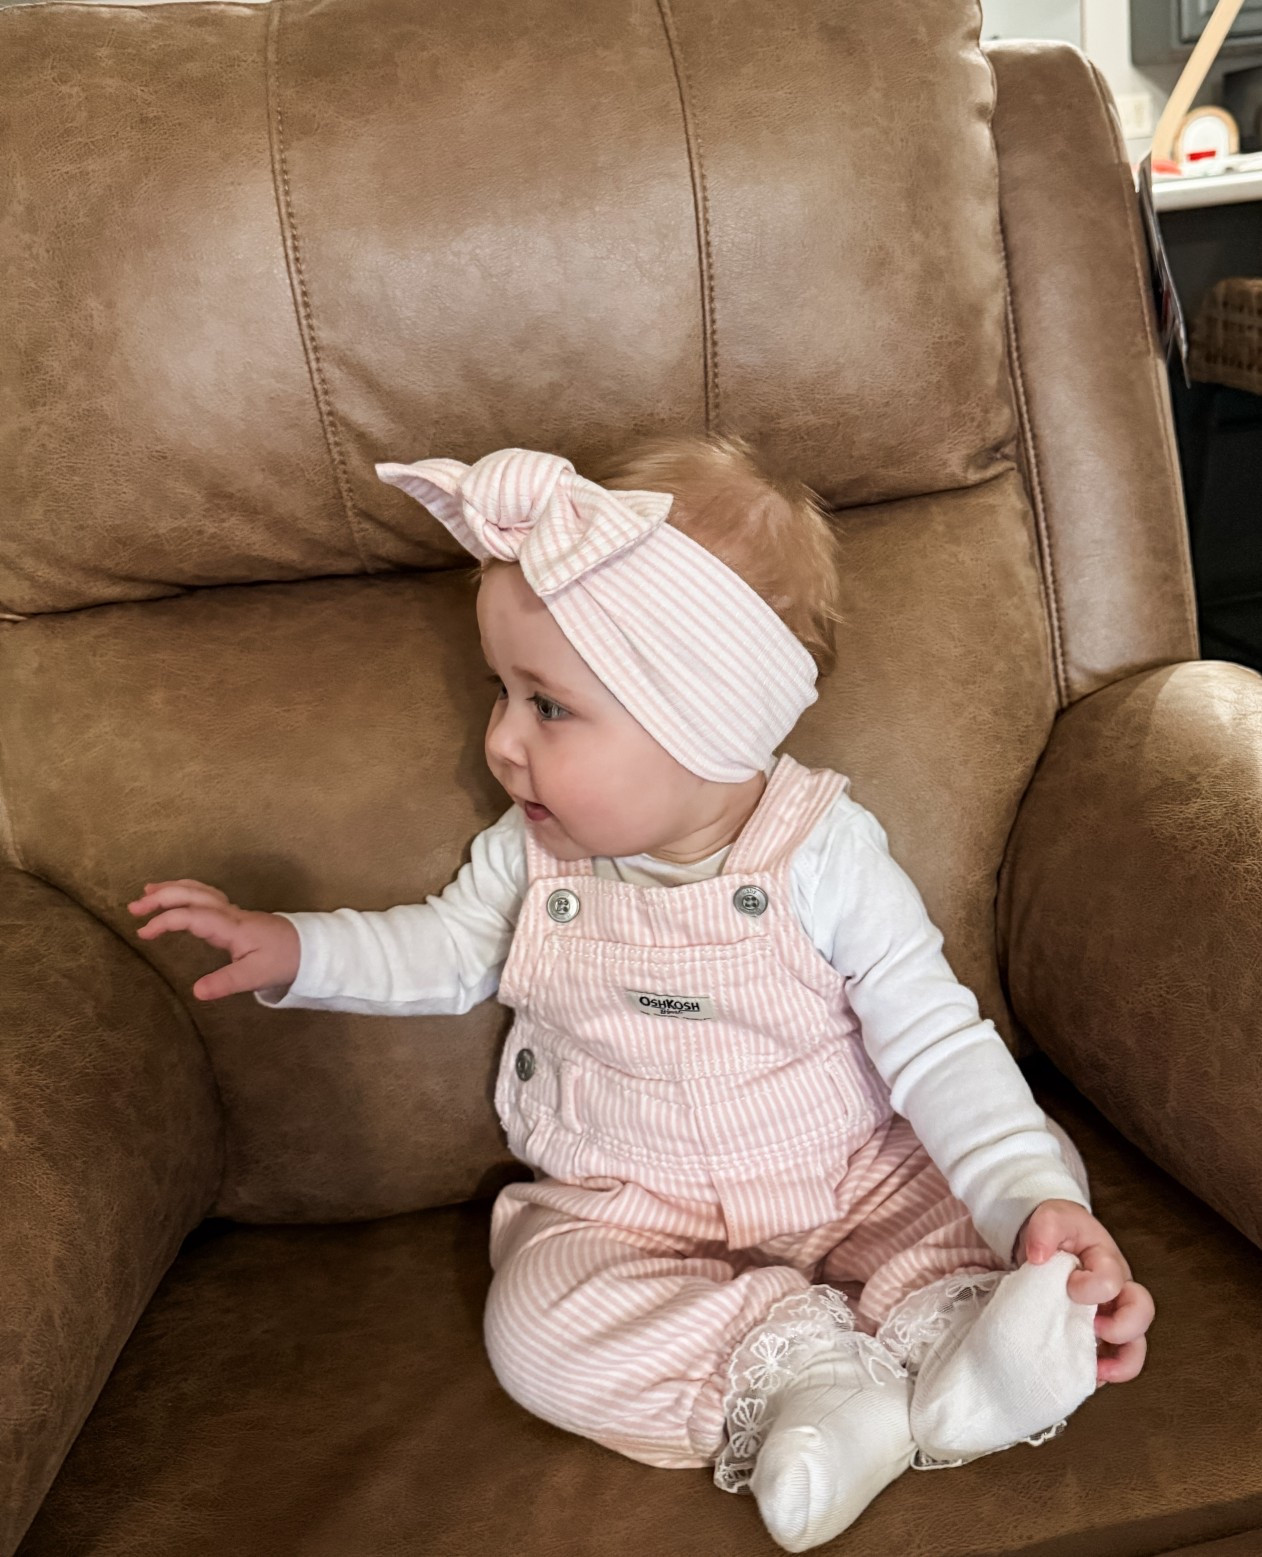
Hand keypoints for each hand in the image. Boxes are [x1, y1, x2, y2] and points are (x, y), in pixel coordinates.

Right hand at [127, 879, 300, 1000]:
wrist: (309, 949)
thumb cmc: (283, 961)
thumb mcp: (255, 976)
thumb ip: (226, 983)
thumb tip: (196, 991)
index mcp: (232, 926)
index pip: (192, 915)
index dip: (166, 921)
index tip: (143, 933)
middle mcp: (230, 914)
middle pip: (192, 894)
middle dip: (162, 896)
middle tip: (134, 906)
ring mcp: (233, 912)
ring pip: (199, 890)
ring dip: (173, 889)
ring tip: (148, 892)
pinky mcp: (235, 916)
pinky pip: (206, 896)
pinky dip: (187, 893)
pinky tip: (177, 900)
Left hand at [1013, 1198, 1154, 1386]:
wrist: (1049, 1244)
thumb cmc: (1056, 1233)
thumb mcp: (1050, 1219)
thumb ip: (1045, 1229)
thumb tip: (1038, 1255)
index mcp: (1107, 1262)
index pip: (1111, 1280)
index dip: (1092, 1287)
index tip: (1069, 1286)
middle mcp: (1117, 1292)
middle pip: (1141, 1314)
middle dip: (1123, 1328)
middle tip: (1095, 1328)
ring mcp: (1111, 1316)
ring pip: (1134, 1346)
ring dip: (1122, 1363)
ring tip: (1100, 1371)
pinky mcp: (1099, 1336)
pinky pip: (1113, 1361)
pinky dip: (1105, 1373)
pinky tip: (1088, 1377)